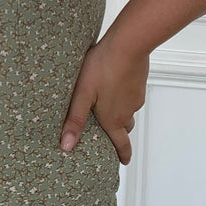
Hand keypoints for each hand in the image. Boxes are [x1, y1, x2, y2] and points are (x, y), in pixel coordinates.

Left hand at [59, 41, 148, 163]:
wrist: (128, 45)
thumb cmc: (103, 67)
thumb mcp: (82, 94)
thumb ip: (74, 120)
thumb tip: (66, 145)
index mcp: (113, 119)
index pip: (121, 144)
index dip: (123, 154)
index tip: (124, 161)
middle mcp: (127, 111)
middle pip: (124, 128)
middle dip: (117, 132)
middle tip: (109, 132)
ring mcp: (135, 97)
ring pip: (128, 111)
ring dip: (120, 112)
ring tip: (107, 105)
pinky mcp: (139, 83)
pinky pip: (131, 96)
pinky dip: (124, 96)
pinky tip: (114, 85)